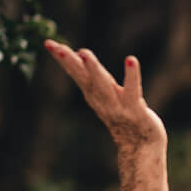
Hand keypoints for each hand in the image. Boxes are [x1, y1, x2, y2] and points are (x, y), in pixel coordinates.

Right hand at [44, 41, 165, 151]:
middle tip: (57, 48)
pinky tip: (131, 59)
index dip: (63, 59)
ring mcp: (118, 107)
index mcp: (94, 96)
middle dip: (71, 63)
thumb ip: (95, 78)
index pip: (76, 74)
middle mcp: (102, 101)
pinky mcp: (136, 110)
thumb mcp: (106, 97)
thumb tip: (80, 54)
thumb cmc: (124, 118)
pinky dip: (132, 75)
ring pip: (103, 86)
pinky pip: (133, 90)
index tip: (48, 43)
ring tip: (84, 53)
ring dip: (93, 69)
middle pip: (84, 79)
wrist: (142, 147)